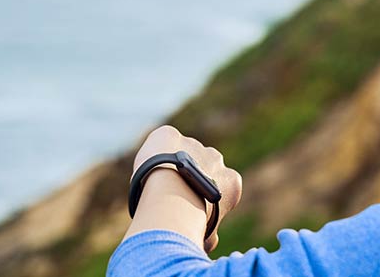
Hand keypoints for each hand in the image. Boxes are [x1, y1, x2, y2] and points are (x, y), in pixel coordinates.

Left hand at [131, 125, 242, 252]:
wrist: (171, 197)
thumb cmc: (191, 221)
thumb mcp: (207, 234)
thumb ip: (208, 232)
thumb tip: (206, 244)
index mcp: (231, 181)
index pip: (219, 187)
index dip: (203, 197)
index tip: (190, 206)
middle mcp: (216, 158)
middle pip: (202, 166)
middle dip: (190, 178)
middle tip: (172, 195)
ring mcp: (193, 144)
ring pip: (181, 153)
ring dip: (173, 164)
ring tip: (155, 183)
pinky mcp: (168, 134)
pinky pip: (161, 142)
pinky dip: (155, 152)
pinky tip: (147, 167)